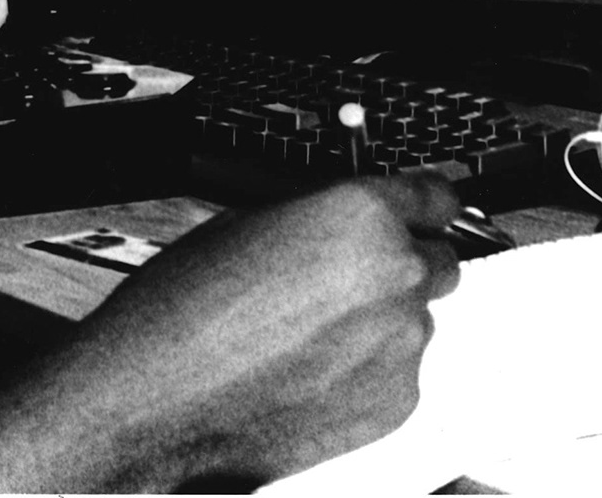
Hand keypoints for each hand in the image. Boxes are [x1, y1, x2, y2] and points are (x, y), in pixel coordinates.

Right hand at [57, 174, 460, 489]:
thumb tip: (342, 225)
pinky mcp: (396, 404)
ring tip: (308, 335)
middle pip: (439, 260)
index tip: (425, 211)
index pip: (435, 197)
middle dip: (401, 264)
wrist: (161, 398)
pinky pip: (398, 372)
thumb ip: (319, 219)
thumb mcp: (247, 222)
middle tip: (348, 278)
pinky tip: (308, 370)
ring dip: (379, 321)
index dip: (425, 204)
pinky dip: (367, 369)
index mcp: (360, 216)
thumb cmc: (187, 309)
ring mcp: (401, 345)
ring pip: (413, 320)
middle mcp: (395, 277)